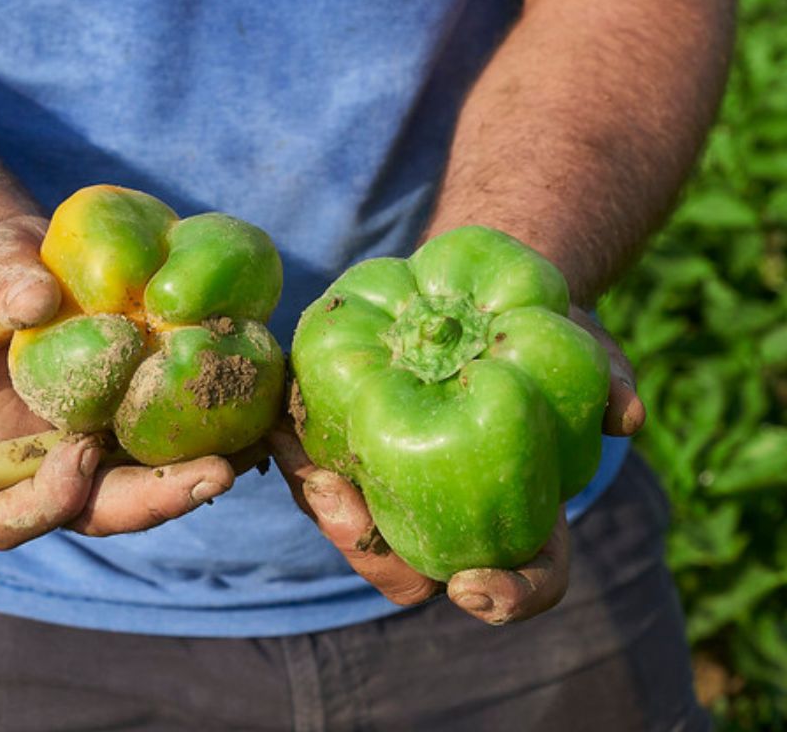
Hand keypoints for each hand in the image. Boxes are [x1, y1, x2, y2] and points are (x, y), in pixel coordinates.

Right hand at [0, 216, 235, 549]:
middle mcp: (54, 468)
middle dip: (155, 500)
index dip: (45, 500)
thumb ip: (2, 282)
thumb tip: (36, 301)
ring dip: (201, 478)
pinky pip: (181, 449)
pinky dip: (220, 437)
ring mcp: (107, 455)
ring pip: (150, 491)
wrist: (46, 270)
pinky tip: (260, 414)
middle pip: (99, 513)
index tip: (80, 449)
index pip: (7, 515)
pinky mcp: (147, 429)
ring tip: (252, 448)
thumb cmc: (3, 276)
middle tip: (211, 473)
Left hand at [270, 307, 643, 623]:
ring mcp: (399, 494)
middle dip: (368, 550)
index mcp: (522, 518)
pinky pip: (318, 475)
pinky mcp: (353, 455)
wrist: (480, 306)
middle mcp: (454, 521)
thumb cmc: (541, 338)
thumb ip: (609, 380)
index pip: (524, 583)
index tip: (472, 585)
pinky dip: (295, 454)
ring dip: (319, 503)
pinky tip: (277, 423)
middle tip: (343, 498)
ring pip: (352, 529)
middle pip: (409, 574)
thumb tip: (626, 415)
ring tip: (298, 457)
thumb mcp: (584, 349)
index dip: (506, 598)